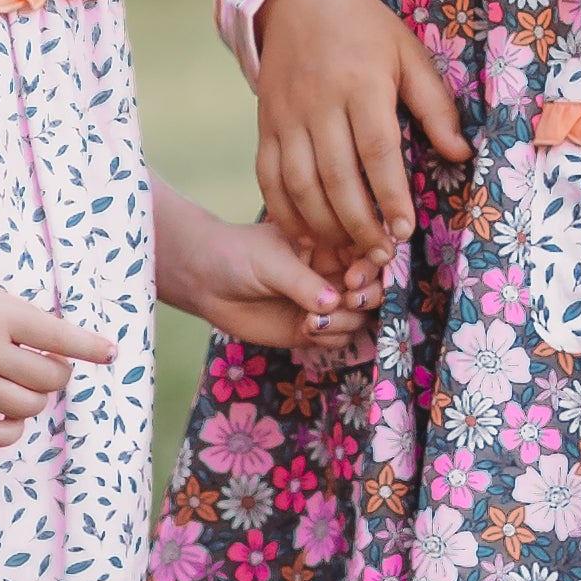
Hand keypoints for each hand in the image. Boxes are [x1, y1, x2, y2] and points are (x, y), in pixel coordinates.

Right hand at [0, 273, 117, 446]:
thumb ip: (21, 320)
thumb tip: (66, 351)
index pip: (58, 335)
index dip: (89, 347)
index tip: (110, 354)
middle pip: (49, 378)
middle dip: (58, 376)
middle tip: (47, 368)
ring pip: (28, 407)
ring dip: (36, 401)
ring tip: (24, 389)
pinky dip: (13, 430)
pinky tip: (10, 417)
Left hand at [152, 180, 381, 346]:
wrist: (205, 281)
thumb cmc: (237, 256)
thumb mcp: (271, 262)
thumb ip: (302, 282)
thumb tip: (334, 302)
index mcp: (331, 242)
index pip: (369, 252)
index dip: (372, 267)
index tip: (352, 278)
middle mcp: (335, 271)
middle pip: (375, 287)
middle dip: (369, 296)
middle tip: (347, 301)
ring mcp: (326, 301)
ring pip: (360, 316)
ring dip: (347, 322)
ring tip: (313, 321)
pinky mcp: (313, 328)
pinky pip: (340, 337)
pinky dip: (331, 337)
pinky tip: (307, 329)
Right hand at [251, 0, 468, 268]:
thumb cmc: (365, 29)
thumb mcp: (409, 56)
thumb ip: (435, 107)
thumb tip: (460, 155)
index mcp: (361, 84)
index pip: (376, 149)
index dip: (391, 194)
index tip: (405, 229)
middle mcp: (320, 103)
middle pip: (336, 176)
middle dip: (360, 224)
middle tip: (381, 255)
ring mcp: (287, 116)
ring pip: (300, 184)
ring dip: (324, 226)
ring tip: (350, 251)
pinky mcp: (267, 125)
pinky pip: (269, 177)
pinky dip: (284, 212)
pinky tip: (307, 234)